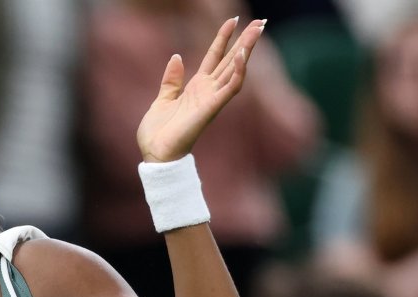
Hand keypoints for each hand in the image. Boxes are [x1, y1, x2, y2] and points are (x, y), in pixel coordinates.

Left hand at [137, 16, 266, 162]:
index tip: (233, 20)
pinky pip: (230, 88)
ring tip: (258, 30)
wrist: (156, 155)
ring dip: (247, 50)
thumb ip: (171, 80)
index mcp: (197, 87)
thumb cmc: (158, 134)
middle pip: (231, 60)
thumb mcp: (162, 99)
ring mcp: (212, 99)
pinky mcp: (212, 109)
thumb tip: (176, 57)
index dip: (223, 38)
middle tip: (261, 21)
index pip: (214, 56)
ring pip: (235, 70)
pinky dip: (238, 73)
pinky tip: (242, 57)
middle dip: (246, 40)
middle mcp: (208, 91)